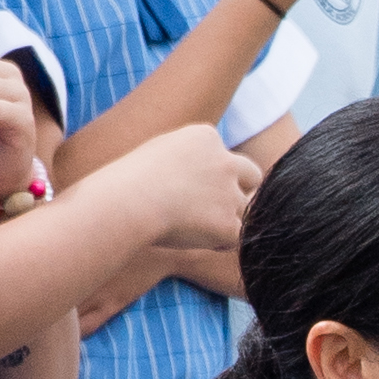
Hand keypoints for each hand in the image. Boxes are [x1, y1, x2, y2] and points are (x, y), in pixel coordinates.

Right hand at [106, 124, 261, 250]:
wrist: (127, 201)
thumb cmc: (130, 180)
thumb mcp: (160, 152)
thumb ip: (189, 158)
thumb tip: (203, 176)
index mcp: (206, 137)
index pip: (224, 155)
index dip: (215, 172)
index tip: (192, 185)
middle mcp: (225, 162)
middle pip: (252, 176)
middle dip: (243, 189)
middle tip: (218, 205)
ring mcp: (230, 194)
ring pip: (243, 210)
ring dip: (225, 218)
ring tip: (190, 223)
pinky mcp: (230, 224)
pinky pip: (235, 237)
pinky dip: (219, 241)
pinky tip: (194, 239)